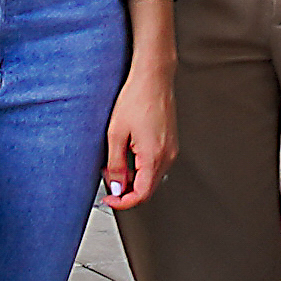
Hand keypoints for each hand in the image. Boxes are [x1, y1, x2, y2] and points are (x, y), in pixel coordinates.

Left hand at [102, 33, 176, 211]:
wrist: (153, 78)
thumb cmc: (136, 98)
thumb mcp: (116, 134)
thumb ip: (116, 165)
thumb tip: (116, 186)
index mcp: (154, 156)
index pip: (140, 195)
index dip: (122, 202)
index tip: (109, 200)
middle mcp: (167, 156)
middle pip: (148, 190)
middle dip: (126, 191)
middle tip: (109, 180)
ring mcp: (171, 150)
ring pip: (152, 179)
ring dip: (133, 179)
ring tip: (116, 164)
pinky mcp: (170, 143)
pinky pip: (156, 166)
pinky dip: (141, 169)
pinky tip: (129, 155)